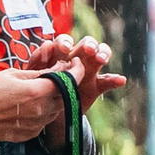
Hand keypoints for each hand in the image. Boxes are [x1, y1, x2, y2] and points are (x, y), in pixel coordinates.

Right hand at [0, 68, 75, 143]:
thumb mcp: (12, 74)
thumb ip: (38, 73)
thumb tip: (58, 67)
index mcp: (38, 92)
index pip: (70, 81)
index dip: (77, 70)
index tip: (75, 63)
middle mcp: (41, 111)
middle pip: (66, 97)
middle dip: (65, 85)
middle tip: (58, 74)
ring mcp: (36, 125)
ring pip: (56, 110)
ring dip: (55, 99)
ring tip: (40, 89)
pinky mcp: (29, 134)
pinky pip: (44, 122)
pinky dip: (43, 112)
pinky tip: (29, 105)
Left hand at [25, 36, 127, 150]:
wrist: (48, 112)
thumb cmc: (40, 88)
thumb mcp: (34, 76)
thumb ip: (38, 61)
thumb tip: (46, 46)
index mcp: (59, 54)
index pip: (65, 41)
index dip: (65, 43)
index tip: (64, 49)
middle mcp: (76, 58)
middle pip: (86, 43)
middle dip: (88, 45)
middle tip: (88, 51)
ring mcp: (88, 71)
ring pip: (100, 55)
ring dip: (103, 53)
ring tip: (101, 59)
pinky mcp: (97, 86)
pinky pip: (108, 81)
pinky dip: (115, 80)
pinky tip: (120, 80)